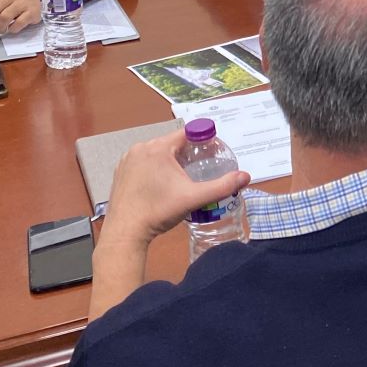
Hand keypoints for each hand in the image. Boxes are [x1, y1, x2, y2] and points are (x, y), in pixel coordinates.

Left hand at [99, 128, 250, 250]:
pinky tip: (162, 185)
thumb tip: (246, 177)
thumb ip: (222, 186)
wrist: (125, 233)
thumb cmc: (158, 212)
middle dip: (188, 153)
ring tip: (183, 178)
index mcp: (158, 148)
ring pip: (158, 152)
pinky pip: (144, 162)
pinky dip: (155, 168)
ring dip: (172, 160)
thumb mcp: (194, 198)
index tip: (213, 154)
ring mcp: (127, 160)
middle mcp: (140, 148)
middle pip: (172, 143)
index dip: (204, 140)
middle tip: (202, 169)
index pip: (187, 133)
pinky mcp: (120, 172)